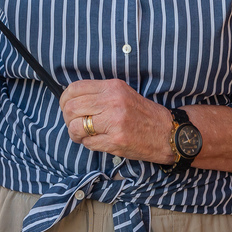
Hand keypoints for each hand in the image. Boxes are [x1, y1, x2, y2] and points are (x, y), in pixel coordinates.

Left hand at [59, 79, 175, 163]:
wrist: (167, 133)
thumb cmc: (144, 115)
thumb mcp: (123, 94)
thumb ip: (99, 94)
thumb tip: (71, 99)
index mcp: (113, 88)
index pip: (75, 88)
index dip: (65, 99)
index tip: (66, 107)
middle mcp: (112, 102)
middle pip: (71, 108)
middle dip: (67, 119)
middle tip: (74, 124)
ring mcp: (114, 122)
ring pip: (75, 127)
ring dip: (75, 134)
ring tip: (83, 135)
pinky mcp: (115, 140)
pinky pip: (88, 143)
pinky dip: (88, 144)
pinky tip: (98, 141)